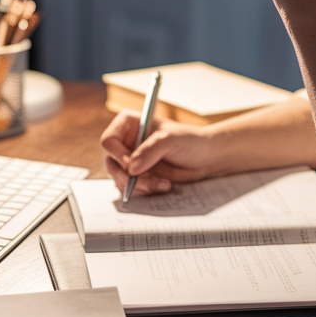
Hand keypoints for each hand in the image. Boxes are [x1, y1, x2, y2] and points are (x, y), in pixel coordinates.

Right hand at [99, 110, 218, 196]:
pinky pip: (133, 189)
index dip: (117, 155)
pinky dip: (146, 191)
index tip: (132, 165)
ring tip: (162, 184)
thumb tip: (131, 168)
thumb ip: (150, 151)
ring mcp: (132, 161)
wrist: (206, 158)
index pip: (109, 140)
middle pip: (111, 163)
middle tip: (145, 183)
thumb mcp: (170, 140)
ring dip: (139, 186)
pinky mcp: (140, 177)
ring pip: (120, 179)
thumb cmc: (190, 141)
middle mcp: (127, 143)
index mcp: (129, 125)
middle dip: (127, 177)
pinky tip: (165, 185)